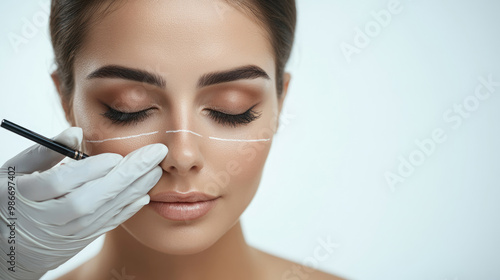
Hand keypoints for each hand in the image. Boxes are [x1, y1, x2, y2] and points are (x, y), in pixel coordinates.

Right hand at [0, 127, 166, 279]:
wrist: (8, 244)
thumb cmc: (12, 197)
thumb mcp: (15, 170)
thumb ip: (44, 151)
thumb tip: (76, 132)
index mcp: (26, 194)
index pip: (61, 182)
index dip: (90, 169)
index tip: (115, 155)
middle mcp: (47, 217)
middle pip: (90, 198)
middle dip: (127, 176)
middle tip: (154, 155)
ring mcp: (64, 233)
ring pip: (103, 213)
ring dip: (133, 190)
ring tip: (155, 171)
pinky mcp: (78, 241)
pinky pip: (105, 226)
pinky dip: (126, 210)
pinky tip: (144, 194)